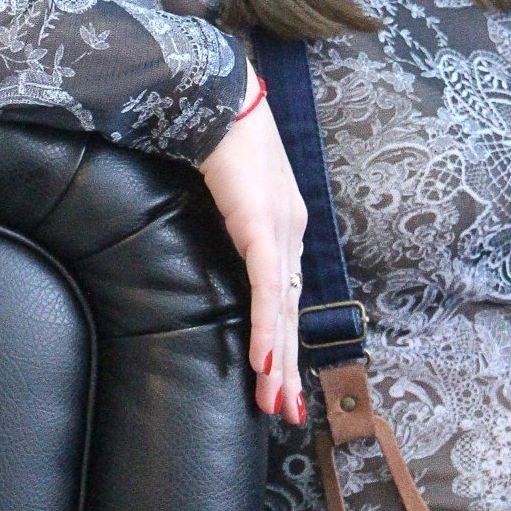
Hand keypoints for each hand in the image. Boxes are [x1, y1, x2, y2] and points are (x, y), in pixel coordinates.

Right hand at [199, 62, 307, 422]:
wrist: (222, 96)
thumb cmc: (220, 138)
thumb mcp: (230, 194)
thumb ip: (232, 223)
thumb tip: (221, 247)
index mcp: (282, 227)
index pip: (285, 296)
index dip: (284, 341)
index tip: (282, 382)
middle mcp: (290, 233)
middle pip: (291, 312)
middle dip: (289, 368)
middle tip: (287, 413)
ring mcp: (280, 231)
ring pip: (284, 310)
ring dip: (280, 362)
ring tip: (276, 403)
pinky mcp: (263, 227)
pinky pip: (267, 289)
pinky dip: (268, 328)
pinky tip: (267, 362)